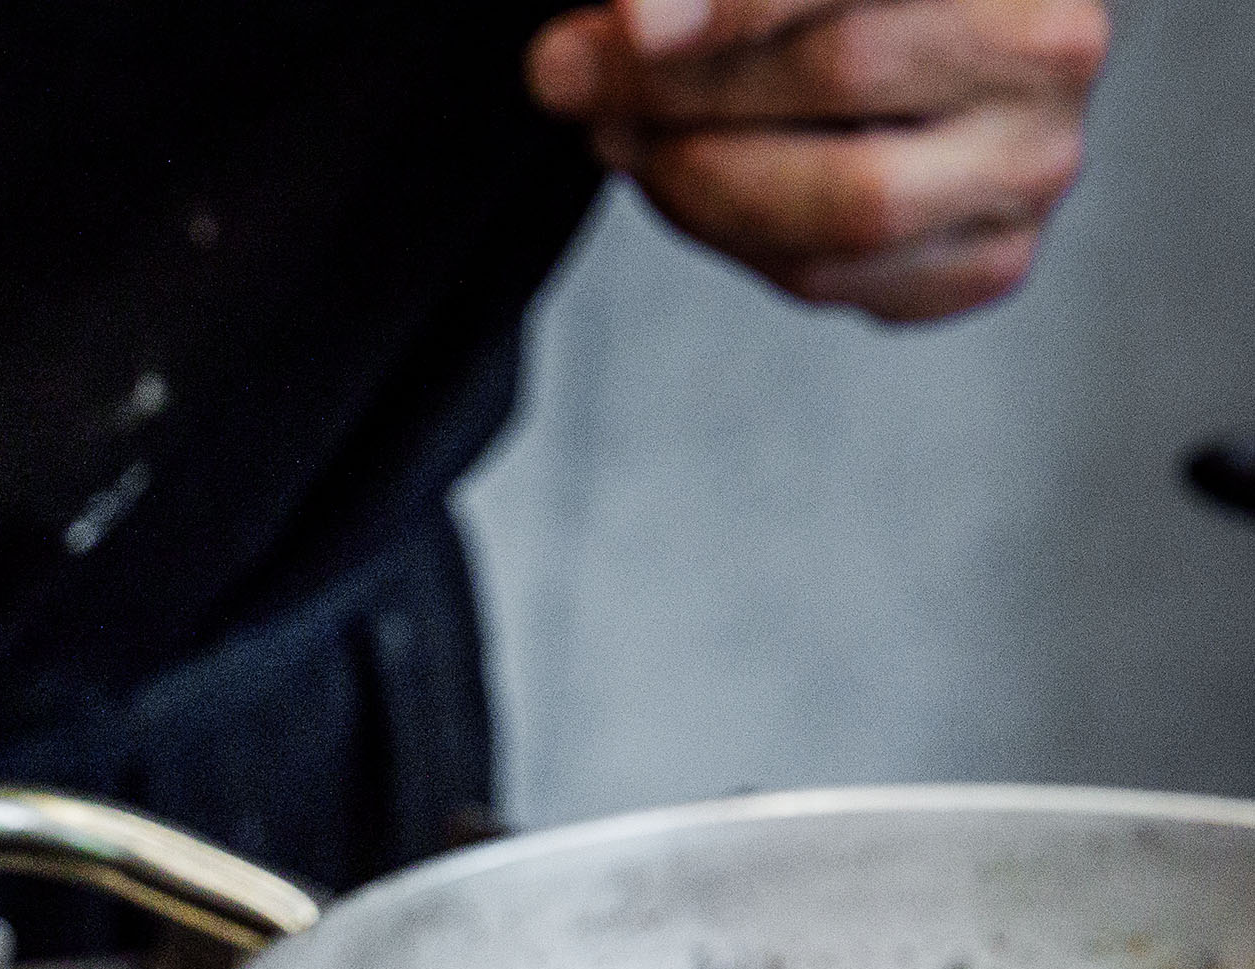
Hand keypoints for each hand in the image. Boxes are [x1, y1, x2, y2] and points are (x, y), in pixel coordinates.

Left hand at [524, 0, 1107, 320]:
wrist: (886, 51)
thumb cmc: (798, 7)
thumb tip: (589, 55)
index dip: (738, 9)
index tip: (629, 31)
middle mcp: (1052, 45)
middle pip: (846, 73)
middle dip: (682, 86)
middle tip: (575, 76)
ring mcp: (1037, 161)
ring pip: (844, 208)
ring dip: (697, 179)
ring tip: (631, 132)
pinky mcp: (992, 258)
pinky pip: (832, 280)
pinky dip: (738, 239)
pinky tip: (709, 184)